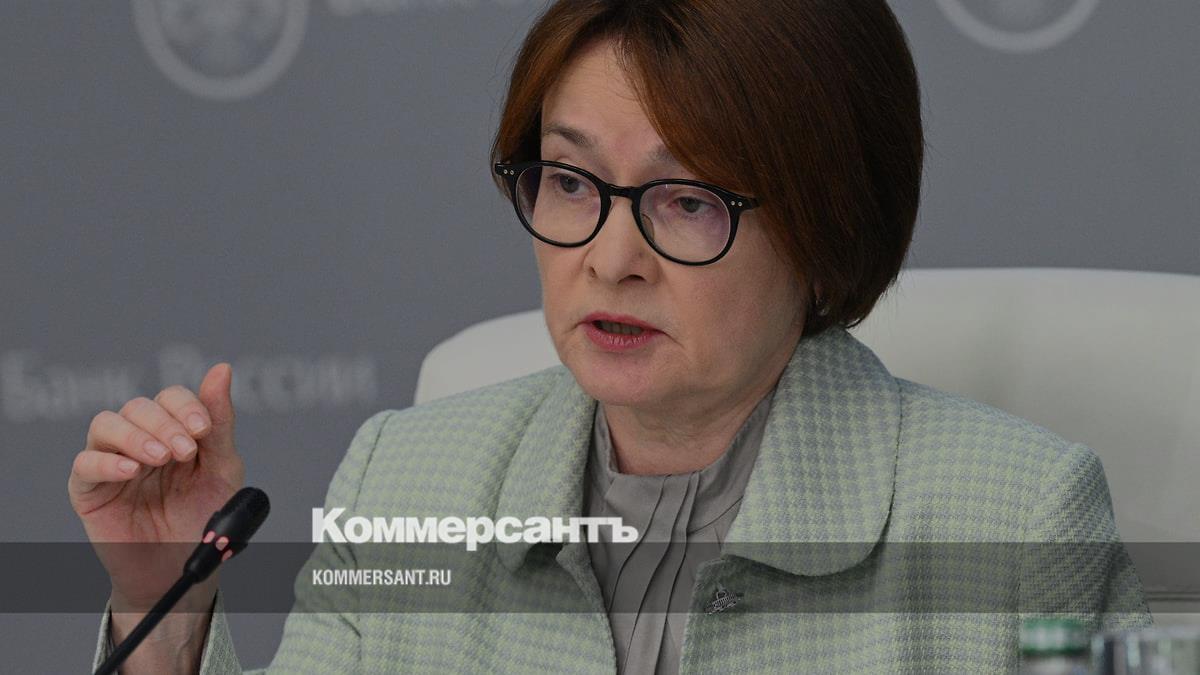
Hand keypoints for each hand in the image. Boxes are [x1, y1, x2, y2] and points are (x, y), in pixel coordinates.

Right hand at [68, 363, 244, 612]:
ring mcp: (112, 461)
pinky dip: (106, 460)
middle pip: (140, 406)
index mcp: (174, 431)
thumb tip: (221, 370)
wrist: (181, 569)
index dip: (186, 406)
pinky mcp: (88, 489)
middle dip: (166, 424)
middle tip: (185, 452)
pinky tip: (130, 471)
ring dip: (136, 436)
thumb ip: (219, 423)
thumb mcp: (222, 470)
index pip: (171, 397)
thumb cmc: (201, 518)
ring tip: (159, 459)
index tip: (202, 431)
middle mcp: (141, 440)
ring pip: (107, 424)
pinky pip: (84, 462)